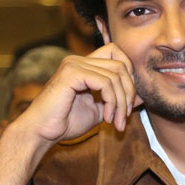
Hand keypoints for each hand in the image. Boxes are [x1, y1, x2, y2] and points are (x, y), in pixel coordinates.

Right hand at [14, 44, 139, 143]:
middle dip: (129, 93)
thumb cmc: (66, 122)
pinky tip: (106, 117)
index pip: (117, 53)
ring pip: (116, 75)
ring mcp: (74, 65)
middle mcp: (78, 60)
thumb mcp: (100, 110)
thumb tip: (142, 97)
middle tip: (125, 117)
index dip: (129, 74)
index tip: (128, 101)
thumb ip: (118, 101)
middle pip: (121, 65)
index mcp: (84, 65)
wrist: (43, 132)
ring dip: (122, 103)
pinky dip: (112, 101)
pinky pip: (105, 83)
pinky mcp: (71, 74)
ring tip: (116, 121)